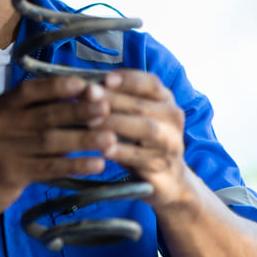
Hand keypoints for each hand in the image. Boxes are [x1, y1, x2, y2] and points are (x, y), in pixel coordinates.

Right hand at [0, 76, 116, 223]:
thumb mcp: (1, 127)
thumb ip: (27, 114)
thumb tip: (73, 99)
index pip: (29, 90)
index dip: (57, 86)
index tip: (85, 83)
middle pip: (44, 114)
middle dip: (78, 110)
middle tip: (107, 107)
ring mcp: (2, 148)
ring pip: (49, 141)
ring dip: (83, 139)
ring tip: (111, 138)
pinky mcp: (9, 173)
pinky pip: (48, 167)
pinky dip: (74, 165)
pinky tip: (95, 165)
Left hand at [97, 69, 191, 209]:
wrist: (167, 177)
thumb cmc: (140, 138)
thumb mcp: (133, 114)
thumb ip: (116, 98)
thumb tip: (85, 84)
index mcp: (165, 100)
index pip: (150, 83)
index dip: (128, 79)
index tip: (106, 78)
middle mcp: (171, 119)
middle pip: (143, 106)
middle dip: (114, 99)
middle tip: (89, 94)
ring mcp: (170, 144)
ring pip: (146, 129)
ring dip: (116, 123)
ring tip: (91, 121)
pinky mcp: (162, 166)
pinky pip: (141, 158)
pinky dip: (122, 152)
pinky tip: (104, 148)